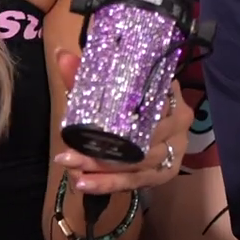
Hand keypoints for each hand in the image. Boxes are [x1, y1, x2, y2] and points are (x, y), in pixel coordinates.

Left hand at [52, 50, 192, 195]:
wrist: (149, 121)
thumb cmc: (127, 101)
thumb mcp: (106, 89)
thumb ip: (85, 76)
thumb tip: (61, 55)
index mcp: (170, 94)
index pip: (146, 103)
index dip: (116, 111)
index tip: (86, 117)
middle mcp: (178, 123)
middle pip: (139, 139)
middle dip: (100, 150)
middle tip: (67, 154)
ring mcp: (175, 150)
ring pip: (136, 163)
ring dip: (101, 168)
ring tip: (71, 167)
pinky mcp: (165, 173)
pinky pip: (136, 181)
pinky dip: (109, 183)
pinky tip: (85, 184)